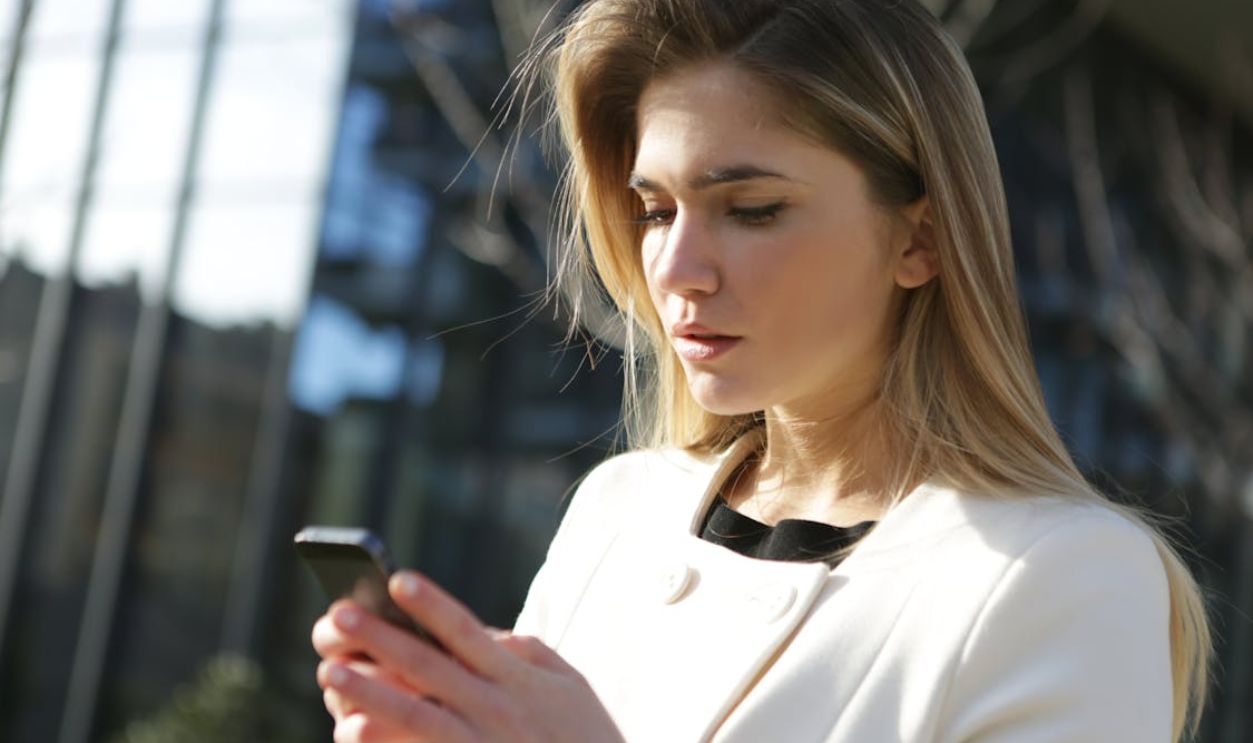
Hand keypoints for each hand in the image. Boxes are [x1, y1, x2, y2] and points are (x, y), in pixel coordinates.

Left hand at [311, 571, 623, 742]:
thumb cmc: (585, 738)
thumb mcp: (569, 686)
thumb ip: (528, 655)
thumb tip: (488, 633)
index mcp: (517, 678)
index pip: (467, 632)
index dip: (432, 604)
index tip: (397, 578)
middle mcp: (496, 708)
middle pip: (430, 667)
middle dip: (383, 638)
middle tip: (337, 614)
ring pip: (417, 715)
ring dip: (371, 691)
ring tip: (332, 672)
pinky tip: (352, 731)